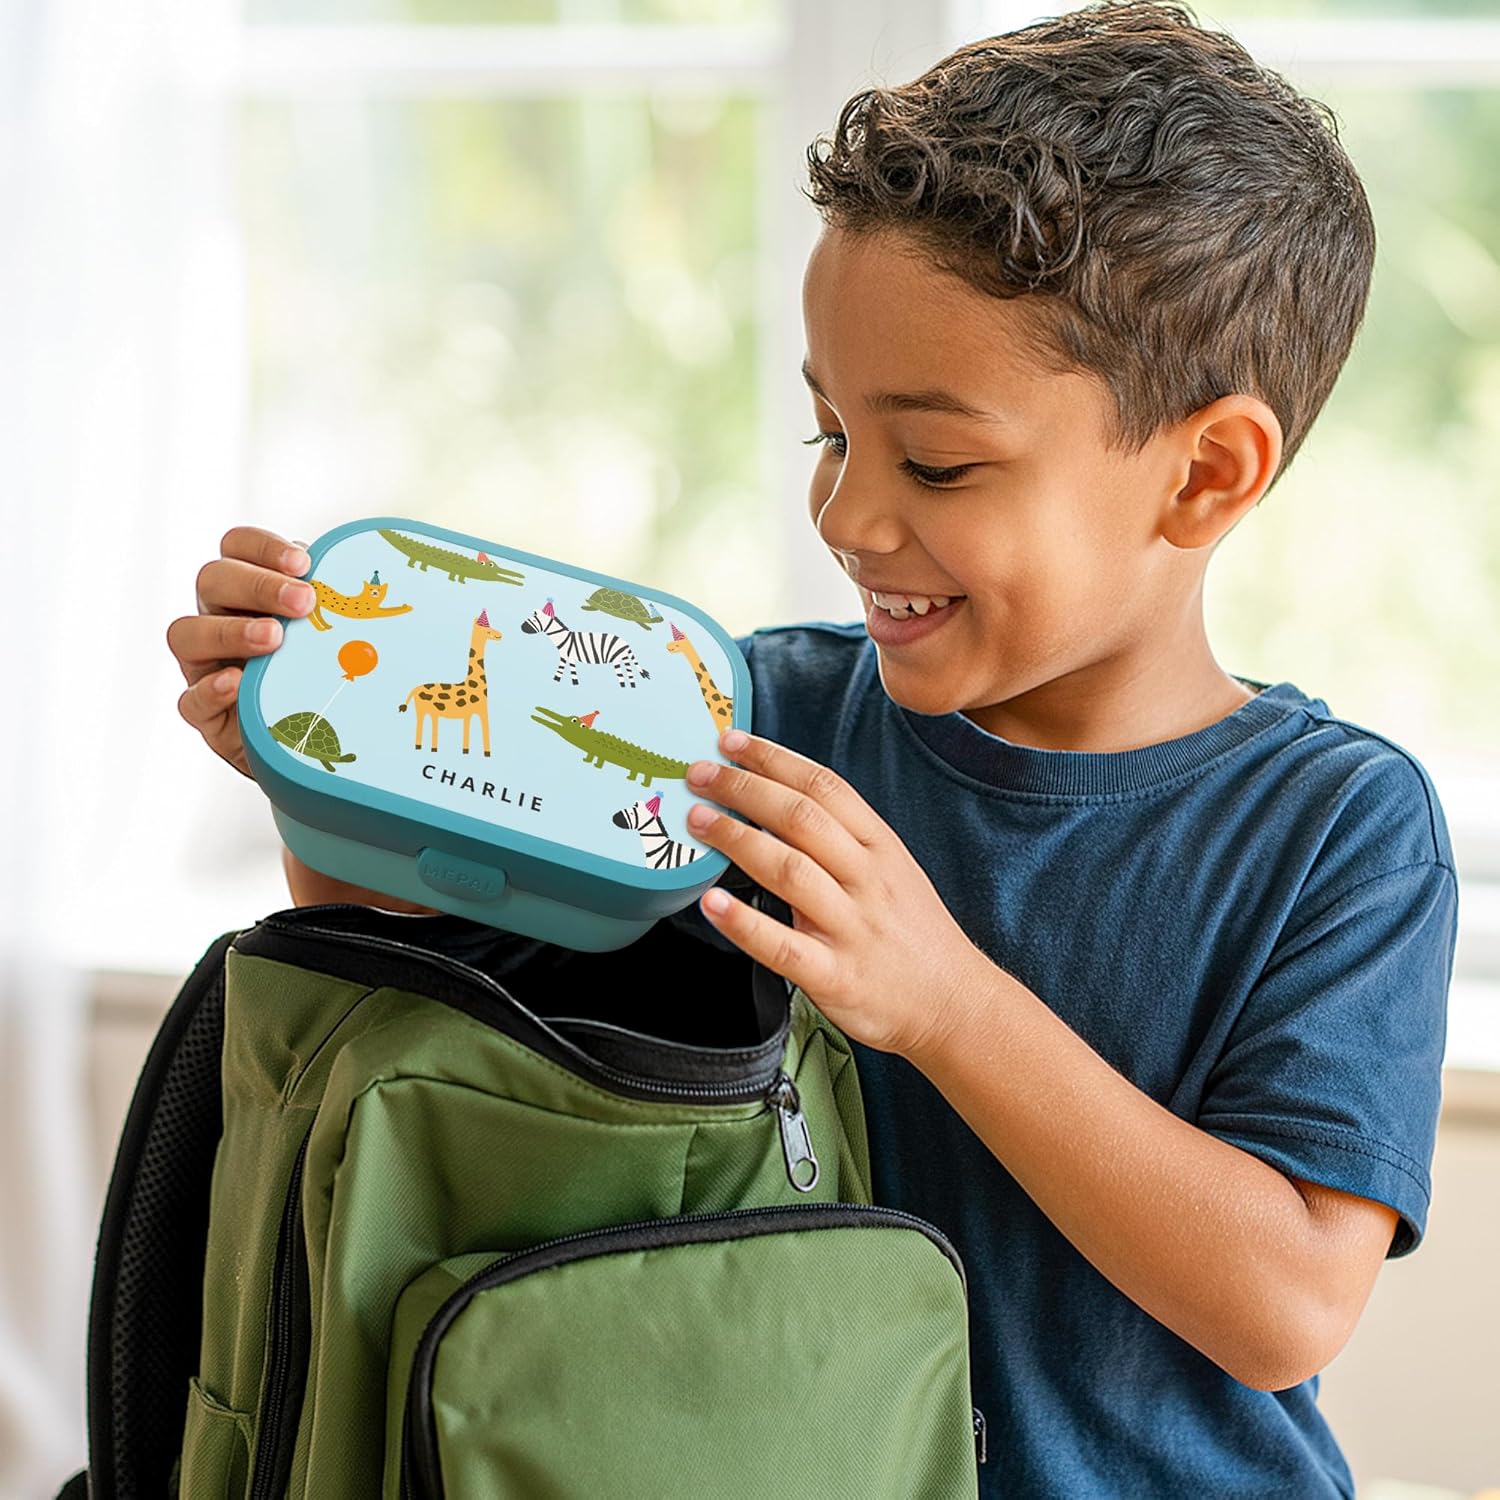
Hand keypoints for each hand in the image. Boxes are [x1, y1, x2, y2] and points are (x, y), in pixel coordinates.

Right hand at [167, 525, 441, 915]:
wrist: (332, 756)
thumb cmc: (348, 683)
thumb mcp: (366, 641)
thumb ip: (384, 611)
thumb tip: (469, 589)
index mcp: (257, 593)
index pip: (238, 547)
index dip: (263, 546)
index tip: (310, 561)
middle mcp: (225, 623)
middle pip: (211, 580)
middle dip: (256, 584)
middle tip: (304, 601)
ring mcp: (210, 669)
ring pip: (186, 633)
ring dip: (230, 630)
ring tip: (276, 639)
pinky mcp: (211, 720)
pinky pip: (189, 702)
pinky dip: (211, 690)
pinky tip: (238, 684)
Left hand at [683, 729, 986, 1057]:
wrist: (955, 1003)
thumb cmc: (913, 935)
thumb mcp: (890, 871)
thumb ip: (841, 839)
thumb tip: (776, 802)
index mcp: (879, 847)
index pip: (824, 786)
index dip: (774, 759)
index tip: (732, 741)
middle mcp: (866, 879)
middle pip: (801, 818)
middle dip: (744, 789)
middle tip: (699, 773)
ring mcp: (852, 928)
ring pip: (790, 870)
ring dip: (737, 839)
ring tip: (697, 821)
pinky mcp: (836, 977)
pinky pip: (784, 946)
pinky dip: (744, 923)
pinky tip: (712, 904)